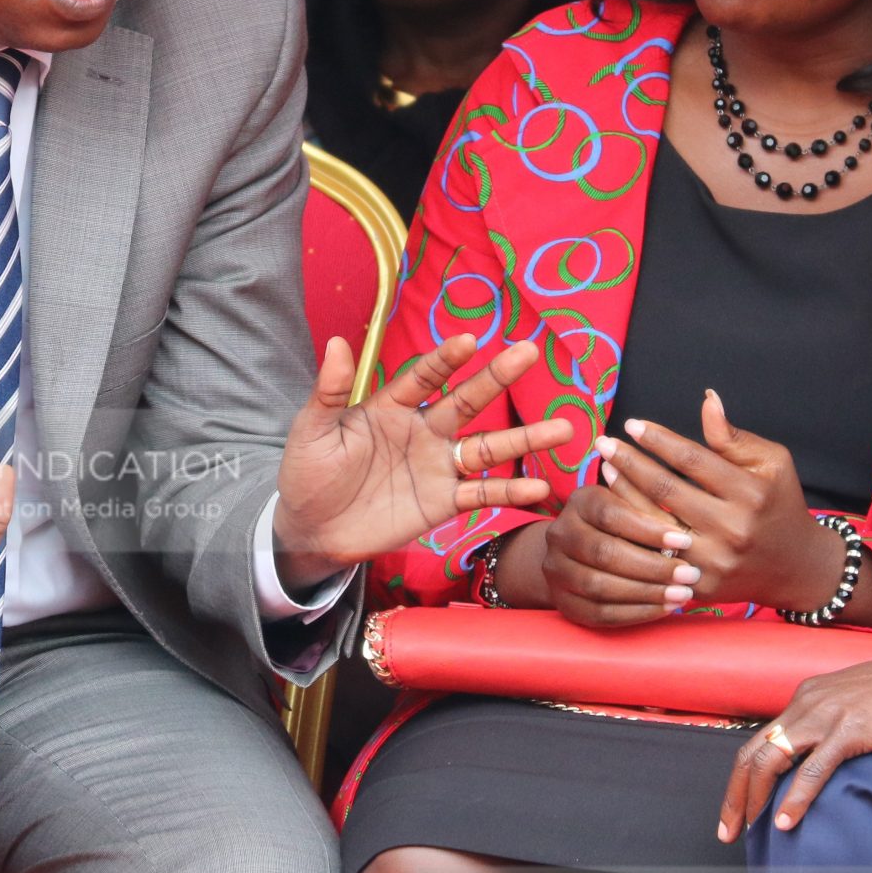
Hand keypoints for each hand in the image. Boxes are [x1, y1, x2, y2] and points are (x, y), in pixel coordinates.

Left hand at [272, 334, 573, 584]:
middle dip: (498, 378)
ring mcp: (437, 466)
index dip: (445, 360)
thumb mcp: (312, 430)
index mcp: (391, 406)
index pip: (424, 376)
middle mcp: (423, 430)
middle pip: (468, 401)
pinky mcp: (443, 502)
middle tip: (530, 352)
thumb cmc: (308, 473)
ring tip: (563, 428)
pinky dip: (510, 491)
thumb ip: (329, 390)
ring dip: (525, 439)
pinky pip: (482, 493)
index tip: (469, 341)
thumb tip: (337, 342)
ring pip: (489, 448)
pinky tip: (539, 486)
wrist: (311, 531)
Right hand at [504, 488, 700, 628]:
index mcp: (580, 502)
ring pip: (600, 586)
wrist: (577, 552)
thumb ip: (649, 506)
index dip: (649, 530)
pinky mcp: (564, 602)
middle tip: (690, 574)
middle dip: (652, 567)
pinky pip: (599, 613)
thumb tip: (683, 512)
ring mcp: (556, 570)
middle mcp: (560, 534)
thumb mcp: (631, 504)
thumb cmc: (620, 524)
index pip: (611, 514)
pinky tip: (665, 609)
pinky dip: (635, 613)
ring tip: (682, 594)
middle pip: (604, 553)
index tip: (685, 541)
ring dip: (647, 593)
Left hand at [598, 390, 842, 613]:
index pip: (692, 459)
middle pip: (666, 489)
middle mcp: (732, 529)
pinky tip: (616, 509)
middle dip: (629, 462)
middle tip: (603, 442)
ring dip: (623, 493)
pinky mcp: (700, 586)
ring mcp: (714, 562)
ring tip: (606, 468)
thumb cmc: (779, 504)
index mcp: (751, 493)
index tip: (632, 424)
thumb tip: (707, 400)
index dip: (658, 439)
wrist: (795, 568)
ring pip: (653, 523)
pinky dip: (632, 530)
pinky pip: (654, 555)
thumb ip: (734, 437)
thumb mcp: (773, 463)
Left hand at [718, 654, 871, 840]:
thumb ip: (836, 723)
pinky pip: (811, 770)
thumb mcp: (862, 703)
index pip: (761, 738)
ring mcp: (828, 714)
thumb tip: (822, 755)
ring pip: (771, 759)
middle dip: (735, 793)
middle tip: (727, 829)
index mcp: (810, 694)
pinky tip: (785, 823)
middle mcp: (810, 700)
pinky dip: (794, 799)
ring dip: (752, 799)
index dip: (744, 776)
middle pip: (753, 751)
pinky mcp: (850, 730)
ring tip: (746, 830)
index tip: (739, 808)